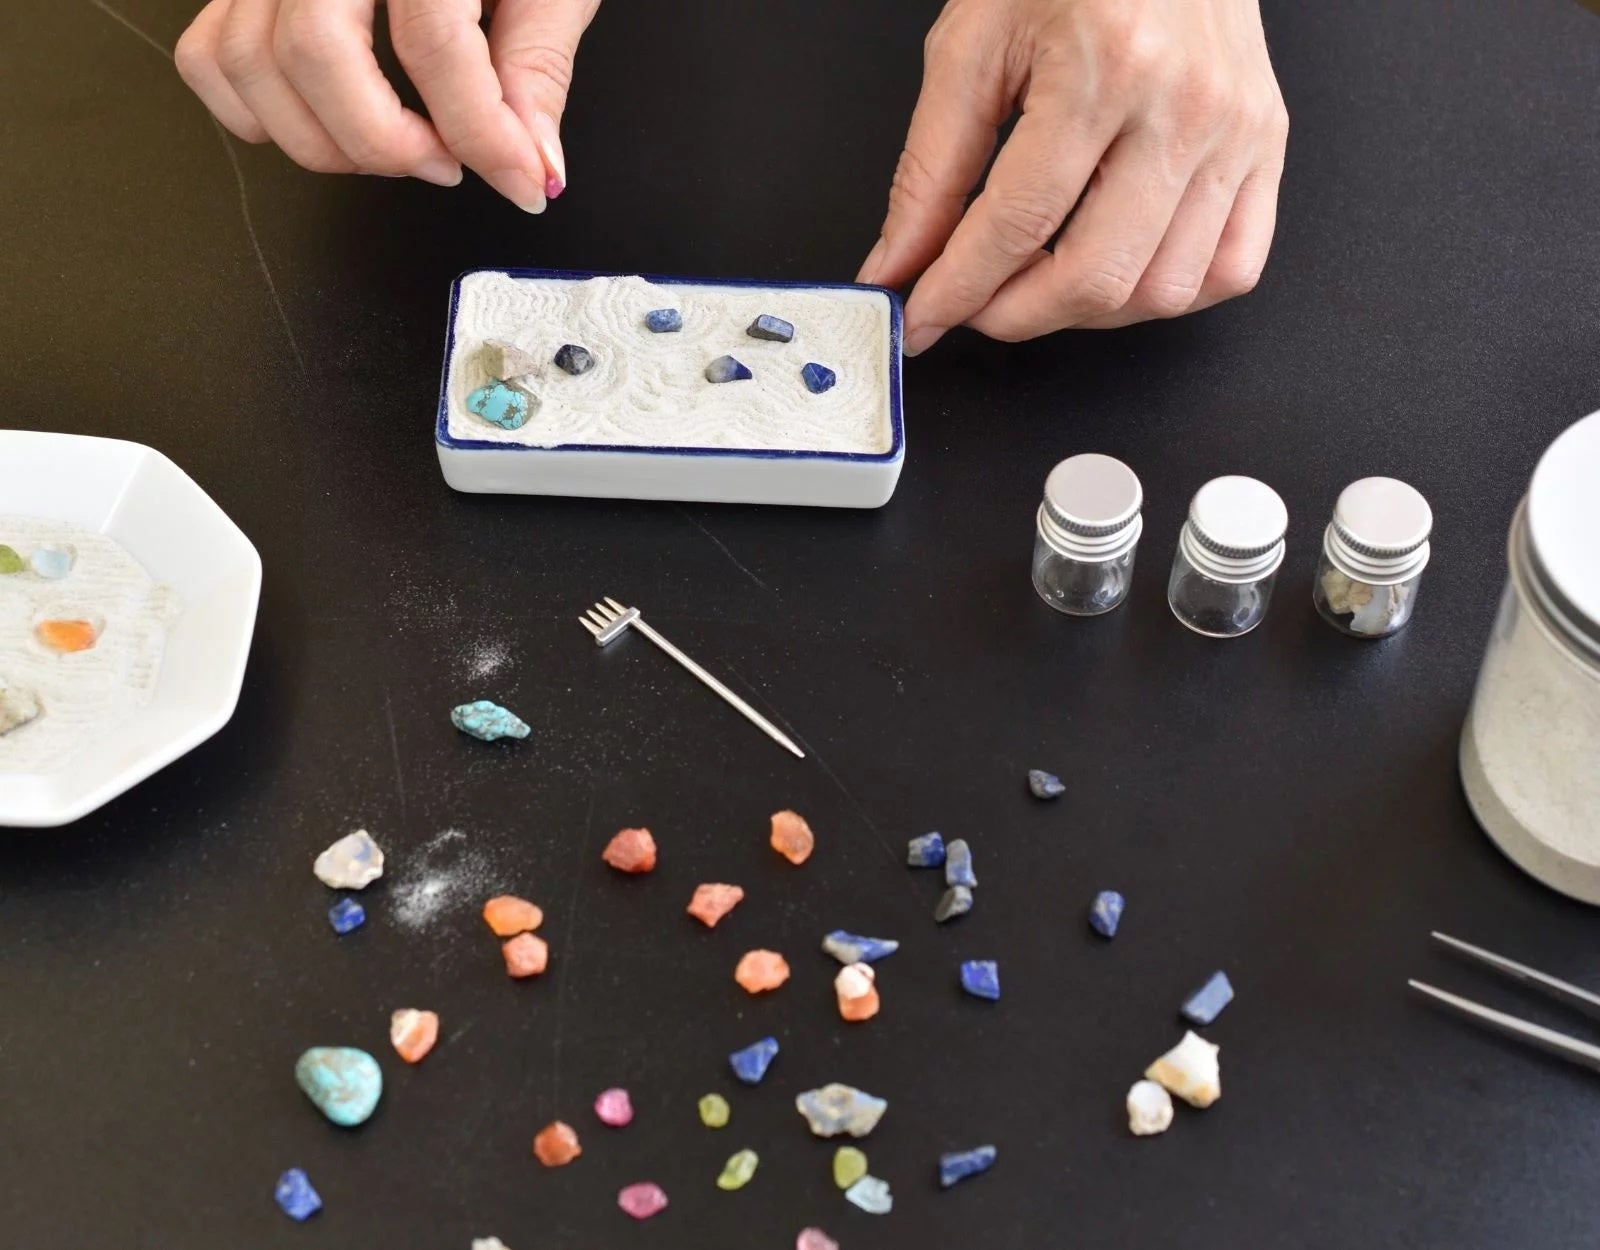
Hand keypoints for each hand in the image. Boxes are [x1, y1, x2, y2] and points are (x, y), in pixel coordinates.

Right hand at [175, 0, 599, 211]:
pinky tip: (330, 125)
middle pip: (315, 51)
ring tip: (399, 148)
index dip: (484, 135)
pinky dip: (258, 114)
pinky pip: (211, 54)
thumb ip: (538, 67)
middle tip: (448, 164)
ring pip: (250, 60)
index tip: (523, 181)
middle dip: (386, 142)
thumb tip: (533, 165)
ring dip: (325, 141)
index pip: (433, 44)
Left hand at [858, 0, 1288, 350]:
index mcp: (1105, 64)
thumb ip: (930, 168)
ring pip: (1162, 291)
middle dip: (1014, 315)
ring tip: (1038, 279)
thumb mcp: (972, 44)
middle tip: (972, 303)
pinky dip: (1164, 294)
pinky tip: (1116, 268)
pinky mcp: (1266, 145)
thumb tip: (899, 264)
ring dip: (1084, 312)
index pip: (1018, 224)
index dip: (957, 290)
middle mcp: (1184, 104)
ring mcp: (1236, 131)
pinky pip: (1230, 268)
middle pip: (1096, 276)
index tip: (920, 317)